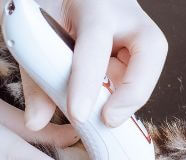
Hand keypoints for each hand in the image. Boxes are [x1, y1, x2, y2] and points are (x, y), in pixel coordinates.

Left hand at [21, 0, 167, 129]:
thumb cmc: (51, 6)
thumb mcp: (36, 31)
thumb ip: (36, 76)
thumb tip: (36, 122)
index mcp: (94, 6)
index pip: (95, 43)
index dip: (87, 81)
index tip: (78, 115)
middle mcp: (125, 16)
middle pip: (150, 51)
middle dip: (133, 92)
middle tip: (110, 120)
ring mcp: (137, 32)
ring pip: (149, 68)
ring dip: (129, 98)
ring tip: (104, 117)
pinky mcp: (138, 51)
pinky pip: (137, 78)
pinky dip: (122, 98)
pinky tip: (105, 109)